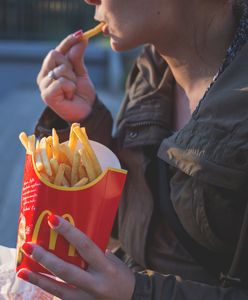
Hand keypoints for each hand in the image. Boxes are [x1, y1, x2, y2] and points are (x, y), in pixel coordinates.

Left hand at [17, 215, 134, 299]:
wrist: (131, 299)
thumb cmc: (120, 274)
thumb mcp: (111, 260)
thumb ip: (93, 252)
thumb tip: (72, 239)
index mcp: (106, 267)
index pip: (85, 246)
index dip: (69, 232)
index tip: (53, 220)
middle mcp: (96, 284)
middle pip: (67, 270)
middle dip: (45, 258)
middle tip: (29, 246)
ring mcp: (88, 299)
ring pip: (59, 289)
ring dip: (38, 279)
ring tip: (22, 270)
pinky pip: (61, 297)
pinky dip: (47, 288)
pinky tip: (35, 281)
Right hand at [37, 32, 95, 121]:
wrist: (87, 111)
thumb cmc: (82, 94)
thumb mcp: (81, 72)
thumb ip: (77, 57)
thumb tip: (81, 38)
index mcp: (50, 69)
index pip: (57, 50)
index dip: (68, 42)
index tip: (81, 34)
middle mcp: (44, 76)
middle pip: (54, 54)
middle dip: (70, 65)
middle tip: (74, 79)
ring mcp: (43, 86)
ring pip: (60, 69)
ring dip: (72, 79)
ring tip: (72, 90)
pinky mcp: (47, 95)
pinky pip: (61, 81)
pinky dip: (70, 87)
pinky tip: (69, 96)